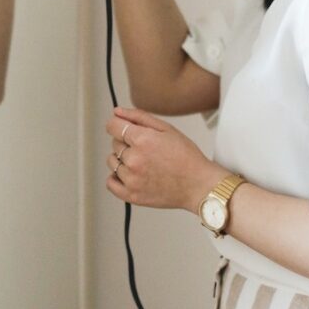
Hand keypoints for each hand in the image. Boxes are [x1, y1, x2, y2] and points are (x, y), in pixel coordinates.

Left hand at [104, 107, 221, 212]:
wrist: (198, 185)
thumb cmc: (186, 157)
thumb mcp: (166, 128)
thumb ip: (138, 117)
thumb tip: (117, 112)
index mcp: (142, 140)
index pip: (112, 126)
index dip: (118, 125)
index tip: (123, 128)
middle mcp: (134, 160)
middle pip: (114, 144)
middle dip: (126, 142)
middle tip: (146, 148)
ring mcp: (132, 179)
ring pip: (112, 162)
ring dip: (122, 160)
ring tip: (142, 162)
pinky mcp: (131, 196)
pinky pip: (110, 183)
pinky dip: (116, 178)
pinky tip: (131, 174)